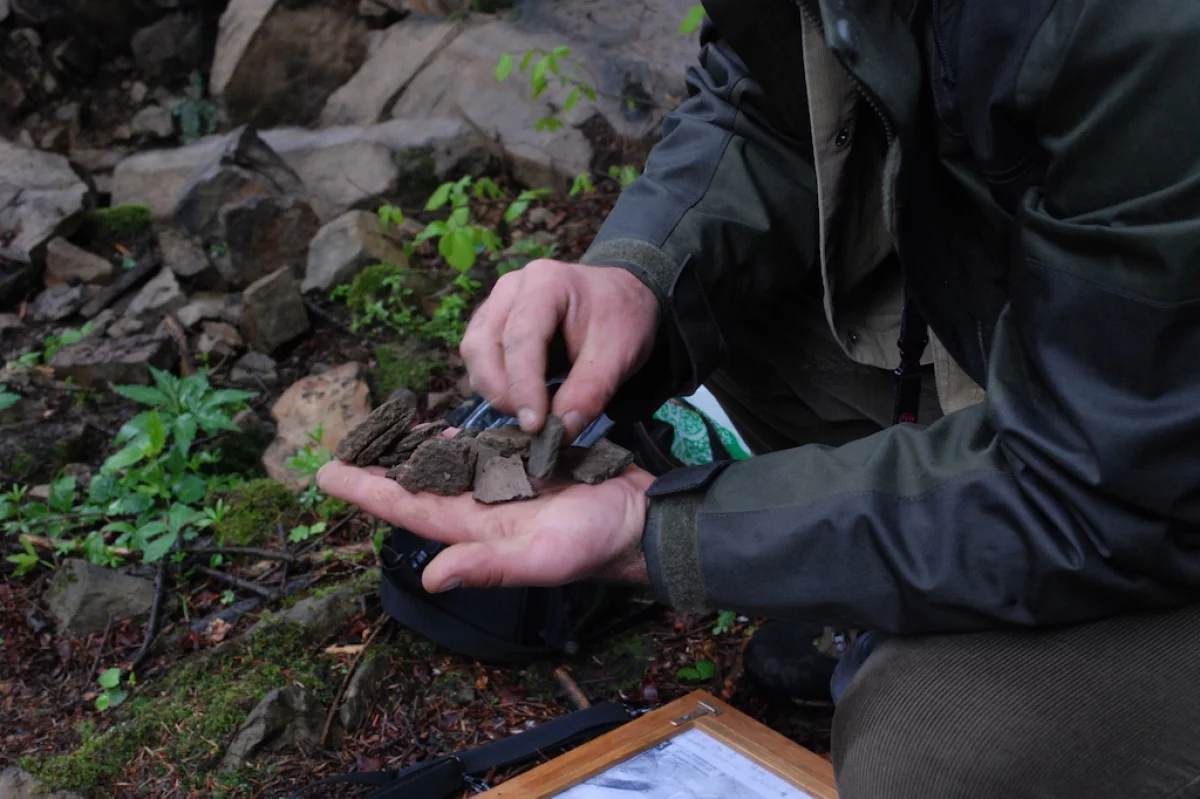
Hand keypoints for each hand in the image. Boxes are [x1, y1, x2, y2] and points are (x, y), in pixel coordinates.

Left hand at [316, 460, 655, 592]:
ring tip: (381, 432)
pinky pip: (479, 450)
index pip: (408, 509)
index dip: (367, 492)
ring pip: (444, 464)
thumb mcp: (542, 559)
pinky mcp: (523, 466)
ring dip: (411, 450)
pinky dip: (455, 439)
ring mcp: (500, 486)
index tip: (326, 474)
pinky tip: (438, 429)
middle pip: (417, 483)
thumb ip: (489, 567)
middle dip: (379, 467)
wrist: (638, 518)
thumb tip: (431, 578)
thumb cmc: (594, 542)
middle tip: (343, 445)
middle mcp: (479, 506)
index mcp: (474, 527)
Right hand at [460, 260, 658, 439]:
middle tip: (532, 424)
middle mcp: (511, 288)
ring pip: (474, 353)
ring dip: (495, 390)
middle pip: (483, 344)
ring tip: (532, 412)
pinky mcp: (491, 324)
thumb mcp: (620, 354)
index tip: (535, 425)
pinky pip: (479, 358)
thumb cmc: (621, 319)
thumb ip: (591, 391)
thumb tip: (561, 431)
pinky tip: (525, 399)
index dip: (523, 385)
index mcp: (546, 282)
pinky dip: (496, 385)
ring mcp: (496, 303)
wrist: (621, 299)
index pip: (521, 337)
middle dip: (502, 391)